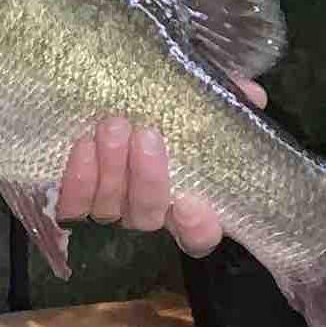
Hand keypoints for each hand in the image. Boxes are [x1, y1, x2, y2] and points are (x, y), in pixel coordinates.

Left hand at [55, 77, 267, 255]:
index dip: (198, 228)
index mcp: (182, 195)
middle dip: (148, 178)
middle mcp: (145, 208)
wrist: (100, 92)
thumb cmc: (157, 100)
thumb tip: (253, 94)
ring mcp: (107, 205)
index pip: (198, 234)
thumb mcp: (196, 95)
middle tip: (147, 134)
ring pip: (109, 208)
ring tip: (113, 127)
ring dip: (111, 169)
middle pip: (148, 215)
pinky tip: (84, 146)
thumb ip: (227, 98)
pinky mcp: (72, 196)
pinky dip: (78, 179)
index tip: (191, 201)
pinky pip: (73, 204)